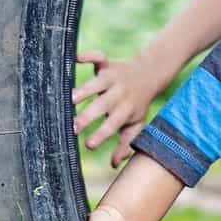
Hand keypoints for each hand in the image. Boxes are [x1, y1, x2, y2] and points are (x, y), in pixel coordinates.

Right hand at [71, 49, 166, 166]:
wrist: (150, 74)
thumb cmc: (137, 104)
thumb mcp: (136, 125)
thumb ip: (126, 144)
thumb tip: (114, 165)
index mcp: (125, 110)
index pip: (113, 125)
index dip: (101, 135)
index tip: (88, 145)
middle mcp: (119, 94)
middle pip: (103, 106)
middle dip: (89, 116)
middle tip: (74, 126)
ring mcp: (113, 78)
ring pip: (98, 83)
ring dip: (84, 90)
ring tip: (70, 100)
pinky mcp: (108, 64)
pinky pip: (98, 57)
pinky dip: (88, 56)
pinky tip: (75, 58)